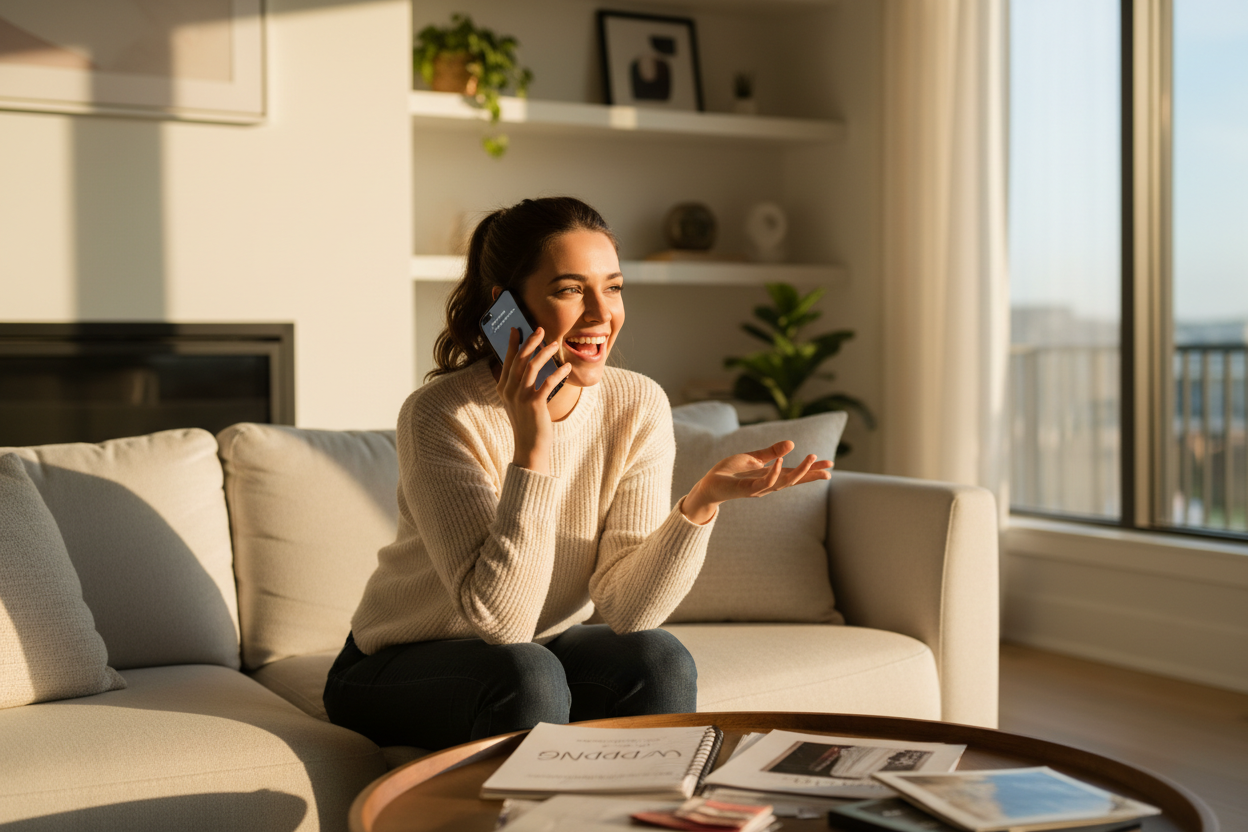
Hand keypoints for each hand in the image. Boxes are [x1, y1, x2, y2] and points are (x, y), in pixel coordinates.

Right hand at [496, 326, 571, 475]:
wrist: (529, 447)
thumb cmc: (527, 423)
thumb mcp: (516, 402)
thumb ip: (518, 385)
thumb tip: (526, 364)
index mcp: (502, 388)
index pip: (507, 360)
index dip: (511, 343)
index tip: (517, 329)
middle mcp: (508, 391)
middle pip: (518, 359)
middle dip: (530, 342)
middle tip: (540, 330)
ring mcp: (520, 397)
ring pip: (531, 367)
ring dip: (544, 353)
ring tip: (555, 344)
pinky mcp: (534, 404)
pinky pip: (548, 382)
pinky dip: (558, 373)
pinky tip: (566, 368)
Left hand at [680, 440, 833, 524]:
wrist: (710, 484)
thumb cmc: (730, 472)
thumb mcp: (753, 458)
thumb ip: (771, 452)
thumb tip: (791, 443)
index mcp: (771, 476)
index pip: (795, 474)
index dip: (812, 471)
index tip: (830, 466)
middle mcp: (768, 484)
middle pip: (795, 480)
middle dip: (811, 474)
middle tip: (829, 467)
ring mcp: (759, 488)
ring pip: (784, 482)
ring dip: (799, 471)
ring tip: (811, 458)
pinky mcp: (747, 489)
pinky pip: (764, 482)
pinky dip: (774, 472)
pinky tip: (780, 461)